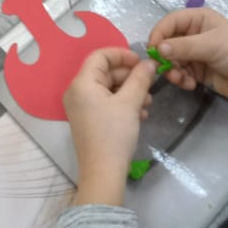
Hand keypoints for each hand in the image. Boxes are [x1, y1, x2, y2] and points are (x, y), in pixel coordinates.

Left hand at [63, 48, 156, 205]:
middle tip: (150, 84)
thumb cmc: (114, 134)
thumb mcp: (130, 103)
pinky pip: (105, 102)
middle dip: (129, 77)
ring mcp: (81, 107)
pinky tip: (140, 114)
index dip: (122, 54)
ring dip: (129, 91)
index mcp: (82, 83)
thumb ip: (140, 79)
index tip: (142, 62)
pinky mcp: (88, 120)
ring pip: (108, 89)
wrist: (103, 173)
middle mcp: (77, 92)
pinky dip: (123, 104)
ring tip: (148, 103)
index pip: (100, 56)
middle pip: (105, 73)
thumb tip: (149, 63)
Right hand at [148, 8, 227, 105]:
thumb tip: (157, 49)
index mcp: (198, 19)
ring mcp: (195, 54)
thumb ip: (183, 46)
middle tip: (166, 71)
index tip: (152, 51)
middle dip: (165, 57)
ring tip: (182, 80)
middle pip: (168, 43)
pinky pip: (180, 74)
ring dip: (173, 71)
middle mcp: (194, 34)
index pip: (170, 22)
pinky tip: (191, 85)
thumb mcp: (211, 45)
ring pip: (172, 60)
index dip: (159, 34)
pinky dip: (181, 80)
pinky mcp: (198, 71)